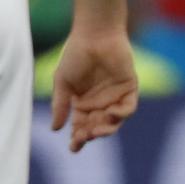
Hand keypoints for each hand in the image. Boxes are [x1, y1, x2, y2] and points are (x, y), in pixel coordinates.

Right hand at [49, 25, 138, 152]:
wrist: (94, 35)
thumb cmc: (75, 56)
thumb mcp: (63, 83)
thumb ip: (61, 105)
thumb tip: (55, 129)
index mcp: (81, 103)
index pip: (80, 126)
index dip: (77, 138)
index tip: (73, 148)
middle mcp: (99, 103)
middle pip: (96, 126)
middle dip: (89, 135)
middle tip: (82, 138)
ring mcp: (115, 97)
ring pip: (113, 121)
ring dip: (106, 129)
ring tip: (96, 131)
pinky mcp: (129, 89)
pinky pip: (128, 108)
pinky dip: (121, 114)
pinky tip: (110, 115)